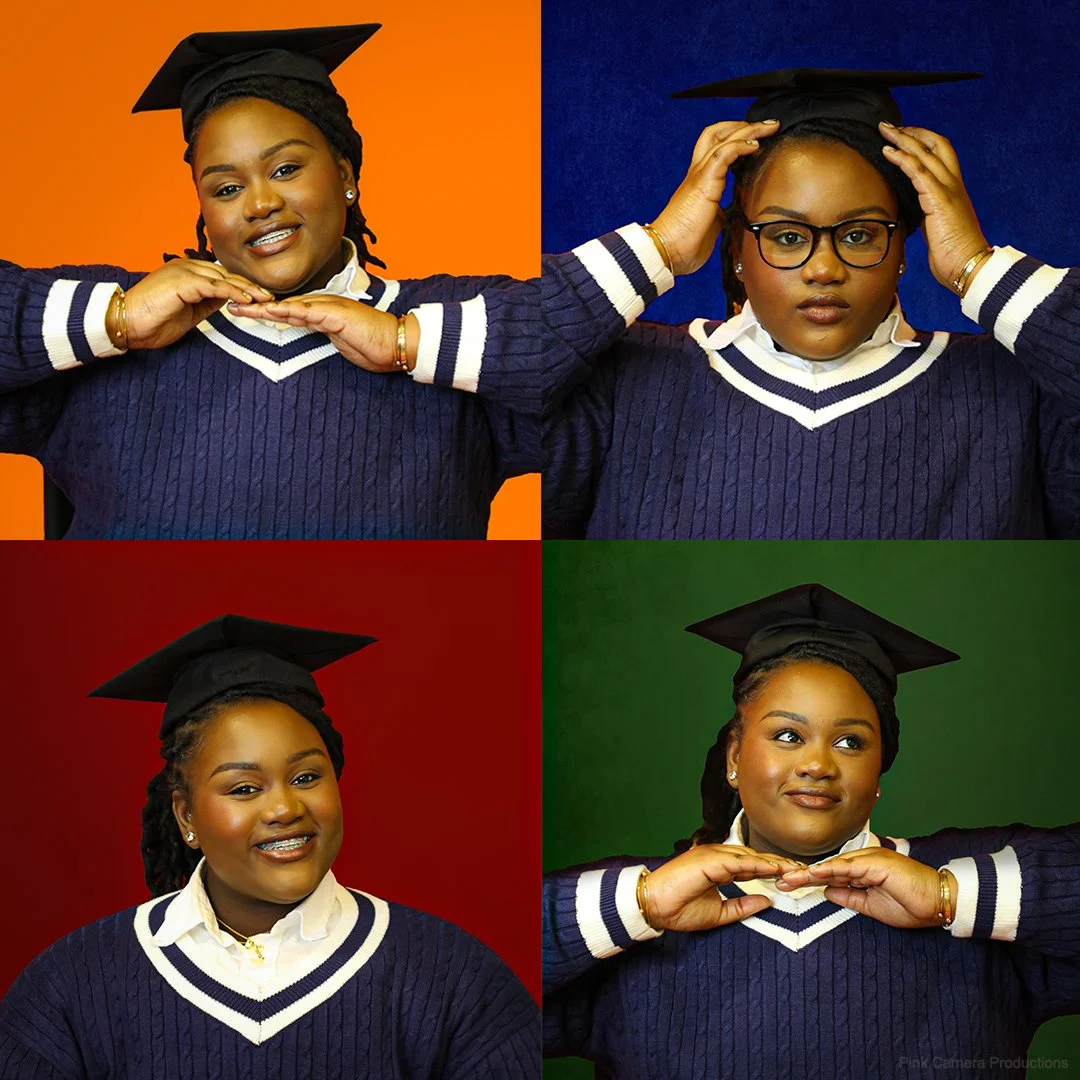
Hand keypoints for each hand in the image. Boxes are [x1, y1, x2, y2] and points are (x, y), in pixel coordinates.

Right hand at [121, 260, 272, 349]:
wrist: (126, 324)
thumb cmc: (153, 322)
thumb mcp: (190, 313)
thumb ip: (208, 303)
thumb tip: (229, 301)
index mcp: (186, 272)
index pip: (220, 276)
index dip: (242, 286)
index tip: (260, 297)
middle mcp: (185, 267)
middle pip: (225, 274)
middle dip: (250, 286)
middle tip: (270, 297)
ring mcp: (183, 272)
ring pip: (222, 278)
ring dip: (246, 288)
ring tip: (265, 298)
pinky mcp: (182, 282)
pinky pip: (214, 286)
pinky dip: (232, 292)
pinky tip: (247, 299)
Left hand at [227, 296, 410, 373]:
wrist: (398, 344)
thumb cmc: (375, 346)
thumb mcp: (342, 342)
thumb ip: (326, 335)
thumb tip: (313, 334)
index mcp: (323, 314)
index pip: (288, 312)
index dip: (265, 311)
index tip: (244, 311)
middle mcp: (323, 307)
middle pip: (282, 306)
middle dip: (255, 306)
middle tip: (229, 303)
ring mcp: (330, 309)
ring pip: (290, 306)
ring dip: (264, 307)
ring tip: (241, 306)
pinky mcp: (338, 315)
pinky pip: (309, 312)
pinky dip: (290, 311)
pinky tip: (272, 311)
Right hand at [644, 844, 804, 931]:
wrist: (654, 907)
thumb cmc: (679, 910)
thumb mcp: (718, 913)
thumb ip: (742, 906)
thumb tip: (767, 901)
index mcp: (718, 866)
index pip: (751, 865)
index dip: (772, 870)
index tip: (792, 877)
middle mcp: (717, 856)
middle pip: (754, 857)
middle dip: (779, 864)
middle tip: (803, 872)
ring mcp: (712, 855)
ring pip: (750, 856)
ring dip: (774, 863)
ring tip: (795, 870)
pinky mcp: (709, 860)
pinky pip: (739, 862)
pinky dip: (758, 865)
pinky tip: (775, 869)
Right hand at [651, 119, 780, 276]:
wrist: (666, 251)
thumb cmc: (683, 244)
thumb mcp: (710, 225)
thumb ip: (720, 214)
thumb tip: (729, 214)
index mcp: (699, 183)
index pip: (716, 149)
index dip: (736, 140)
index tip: (758, 141)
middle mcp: (697, 173)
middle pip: (716, 134)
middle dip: (742, 125)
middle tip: (766, 126)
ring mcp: (699, 175)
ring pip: (723, 138)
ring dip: (749, 130)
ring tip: (769, 127)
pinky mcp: (704, 182)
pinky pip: (724, 153)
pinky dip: (741, 144)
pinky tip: (755, 145)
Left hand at [776, 848, 955, 928]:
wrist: (940, 903)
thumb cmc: (910, 905)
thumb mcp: (872, 906)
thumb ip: (850, 897)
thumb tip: (827, 892)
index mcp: (861, 870)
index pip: (829, 874)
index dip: (808, 879)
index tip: (787, 886)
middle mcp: (863, 860)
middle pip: (826, 867)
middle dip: (801, 875)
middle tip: (778, 880)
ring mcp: (870, 859)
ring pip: (834, 865)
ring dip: (810, 873)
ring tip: (789, 879)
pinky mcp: (878, 863)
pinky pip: (850, 867)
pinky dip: (831, 870)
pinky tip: (815, 875)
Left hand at [879, 122, 989, 293]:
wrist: (969, 267)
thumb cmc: (953, 255)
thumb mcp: (935, 229)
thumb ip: (926, 215)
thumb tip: (911, 212)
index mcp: (952, 191)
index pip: (940, 155)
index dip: (922, 142)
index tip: (902, 137)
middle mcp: (953, 184)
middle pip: (935, 145)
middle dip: (912, 133)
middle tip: (890, 126)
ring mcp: (948, 190)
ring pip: (926, 154)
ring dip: (903, 140)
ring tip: (885, 131)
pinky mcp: (939, 200)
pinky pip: (918, 171)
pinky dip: (902, 158)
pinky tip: (888, 151)